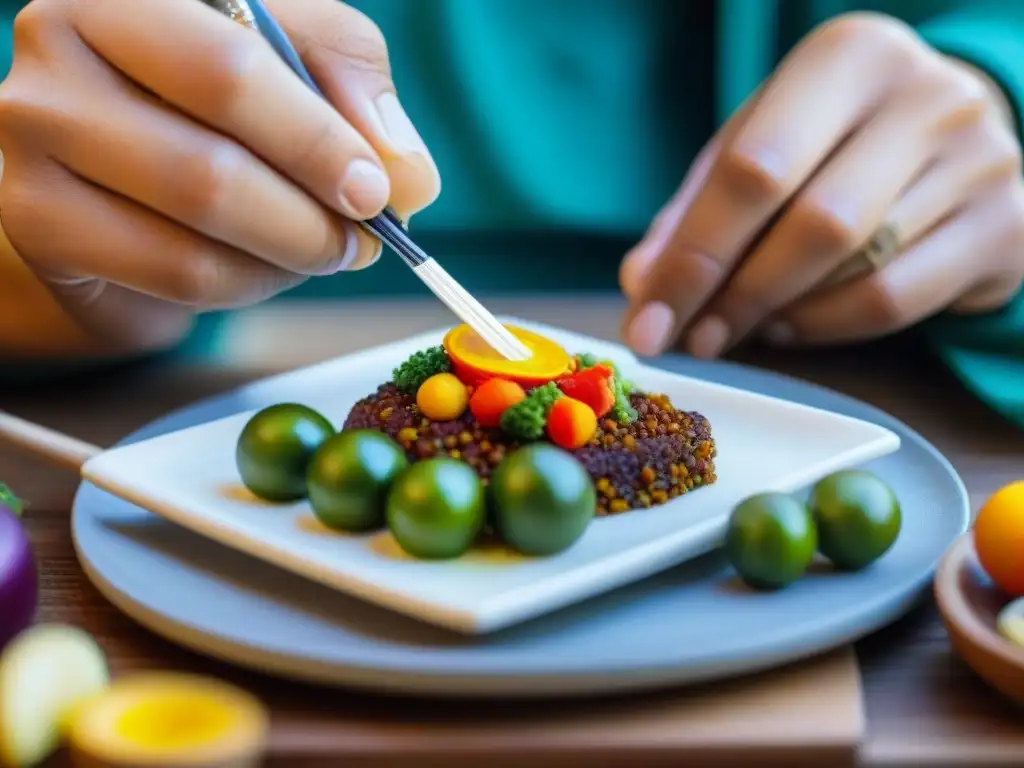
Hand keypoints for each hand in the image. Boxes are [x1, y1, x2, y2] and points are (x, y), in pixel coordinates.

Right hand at [0, 0, 439, 350]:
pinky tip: (265, 268)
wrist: (123, 169)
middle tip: (363, 240)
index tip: (376, 192)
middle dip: (310, 218)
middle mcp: (58, 42)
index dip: (317, 142)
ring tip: (323, 251)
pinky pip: (176, 273)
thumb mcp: (298, 65)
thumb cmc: (217, 104)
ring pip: (195, 228)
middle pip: (212, 163)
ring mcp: (34, 133)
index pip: (232, 71)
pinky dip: (247, 283)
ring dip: (287, 254)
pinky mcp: (37, 218)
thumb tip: (405, 175)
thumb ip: (356, 94)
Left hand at [620, 12, 1023, 357]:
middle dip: (735, 297)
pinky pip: (894, 300)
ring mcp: (981, 161)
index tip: (647, 321)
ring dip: (777, 314)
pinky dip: (825, 326)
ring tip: (734, 326)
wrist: (956, 135)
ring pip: (856, 269)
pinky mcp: (1005, 226)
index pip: (753, 171)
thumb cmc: (833, 141)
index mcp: (849, 56)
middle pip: (813, 225)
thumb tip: (642, 287)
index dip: (693, 259)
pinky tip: (789, 324)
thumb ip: (696, 210)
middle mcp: (927, 96)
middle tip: (689, 339)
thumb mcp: (758, 146)